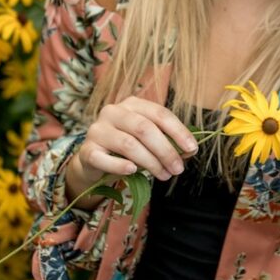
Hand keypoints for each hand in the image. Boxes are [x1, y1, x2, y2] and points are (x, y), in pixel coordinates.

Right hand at [67, 96, 197, 200]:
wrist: (94, 160)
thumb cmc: (127, 147)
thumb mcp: (148, 140)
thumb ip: (167, 141)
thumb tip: (190, 150)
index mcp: (132, 104)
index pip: (159, 113)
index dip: (178, 131)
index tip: (191, 149)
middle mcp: (113, 111)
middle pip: (145, 129)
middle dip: (166, 151)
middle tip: (177, 169)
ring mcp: (97, 130)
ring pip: (129, 144)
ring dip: (151, 163)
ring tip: (164, 175)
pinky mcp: (87, 150)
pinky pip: (105, 159)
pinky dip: (120, 166)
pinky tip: (133, 171)